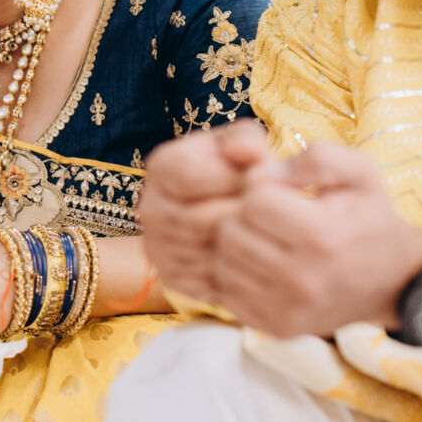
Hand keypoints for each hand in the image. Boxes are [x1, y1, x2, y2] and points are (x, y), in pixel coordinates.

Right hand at [139, 121, 276, 304]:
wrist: (230, 207)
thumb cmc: (240, 169)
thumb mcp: (245, 144)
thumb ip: (248, 140)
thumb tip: (248, 151)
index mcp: (162, 166)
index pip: (191, 177)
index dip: (234, 178)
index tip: (263, 177)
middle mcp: (149, 209)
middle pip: (199, 220)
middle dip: (242, 216)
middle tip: (271, 211)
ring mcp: (157, 247)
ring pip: (205, 253)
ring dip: (241, 244)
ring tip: (264, 228)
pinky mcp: (172, 278)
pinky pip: (208, 281)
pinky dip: (234, 269)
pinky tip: (253, 252)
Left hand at [178, 139, 421, 338]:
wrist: (396, 281)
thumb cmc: (371, 218)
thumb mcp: (361, 173)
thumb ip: (317, 158)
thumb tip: (265, 171)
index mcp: (321, 235)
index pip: (253, 201)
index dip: (261, 189)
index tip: (278, 193)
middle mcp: (302, 278)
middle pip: (230, 233)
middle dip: (242, 216)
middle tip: (265, 216)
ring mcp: (289, 309)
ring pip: (223, 264)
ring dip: (236, 246)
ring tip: (263, 239)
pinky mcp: (278, 328)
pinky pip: (228, 293)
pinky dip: (237, 276)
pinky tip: (261, 265)